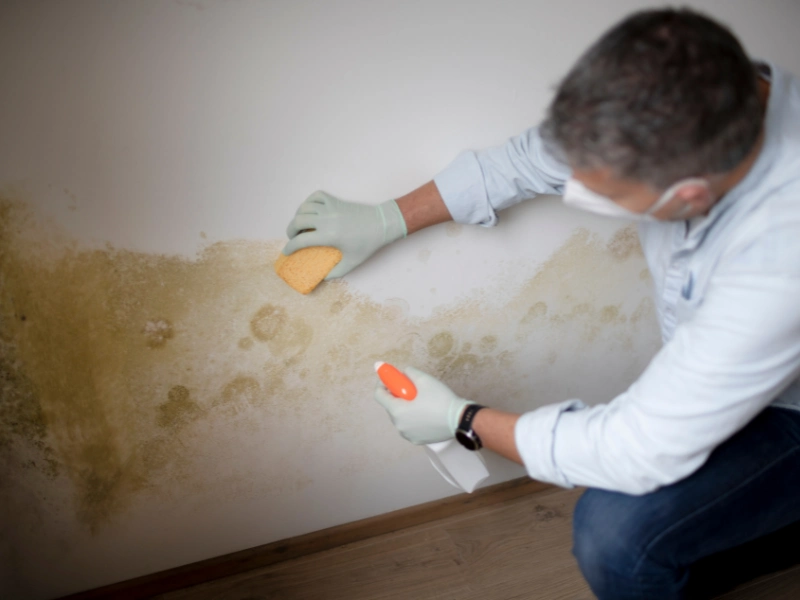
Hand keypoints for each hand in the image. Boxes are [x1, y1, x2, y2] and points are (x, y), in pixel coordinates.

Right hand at [282, 191, 406, 279]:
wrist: (381, 224)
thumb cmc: (367, 244)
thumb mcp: (352, 262)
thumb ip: (336, 272)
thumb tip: (322, 278)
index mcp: (329, 236)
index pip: (301, 241)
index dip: (290, 247)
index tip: (287, 252)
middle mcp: (326, 219)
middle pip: (297, 221)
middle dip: (290, 230)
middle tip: (292, 237)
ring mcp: (330, 208)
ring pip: (304, 208)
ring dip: (298, 217)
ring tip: (300, 226)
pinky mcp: (335, 201)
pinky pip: (315, 196)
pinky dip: (308, 202)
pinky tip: (310, 210)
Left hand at [374, 366, 474, 444]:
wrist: (460, 419)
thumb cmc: (441, 399)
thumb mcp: (424, 379)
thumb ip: (409, 373)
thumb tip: (403, 372)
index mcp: (397, 411)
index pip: (379, 395)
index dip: (382, 383)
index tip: (391, 378)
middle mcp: (399, 425)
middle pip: (391, 406)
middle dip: (397, 395)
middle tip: (410, 387)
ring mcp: (408, 435)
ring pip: (401, 417)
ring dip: (405, 407)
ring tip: (421, 401)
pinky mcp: (417, 440)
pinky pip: (409, 426)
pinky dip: (413, 418)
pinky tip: (425, 413)